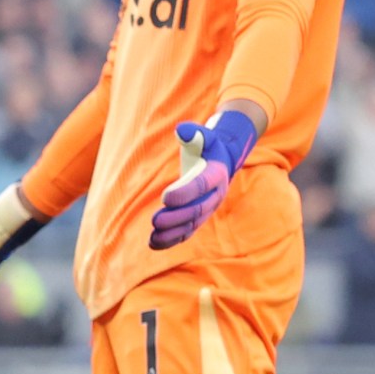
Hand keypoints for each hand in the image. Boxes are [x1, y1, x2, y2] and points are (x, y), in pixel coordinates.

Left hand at [150, 105, 262, 248]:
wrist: (221, 161)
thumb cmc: (207, 147)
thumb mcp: (204, 136)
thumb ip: (193, 133)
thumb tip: (182, 130)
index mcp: (217, 174)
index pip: (202, 186)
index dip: (185, 193)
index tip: (164, 198)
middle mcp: (216, 194)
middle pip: (198, 210)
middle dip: (176, 217)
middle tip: (155, 220)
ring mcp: (209, 208)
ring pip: (192, 225)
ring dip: (172, 233)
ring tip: (153, 237)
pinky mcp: (200, 217)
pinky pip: (187, 231)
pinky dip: (171, 239)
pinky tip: (154, 243)